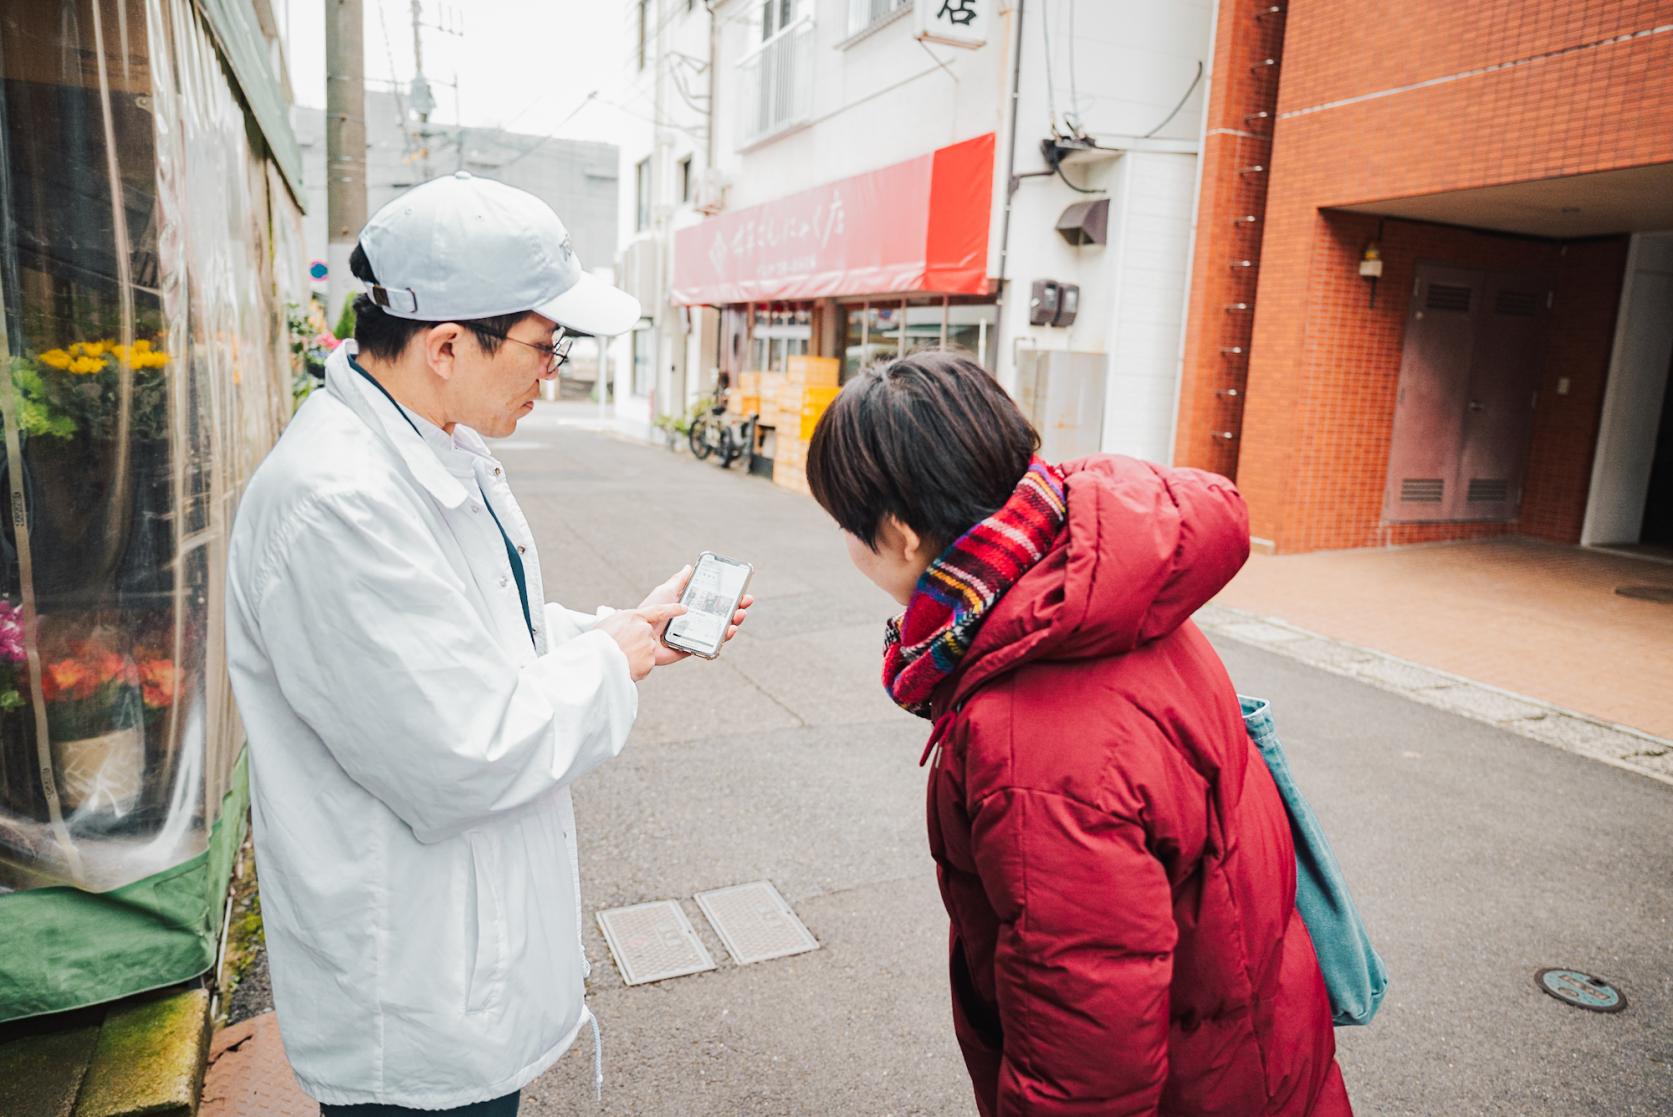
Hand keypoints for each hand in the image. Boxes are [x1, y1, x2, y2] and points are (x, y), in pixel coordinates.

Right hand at [597, 604, 685, 681]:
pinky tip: (624, 665)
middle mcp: (644, 630)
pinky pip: (645, 665)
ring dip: (636, 655)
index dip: (673, 609)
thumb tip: (623, 618)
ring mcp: (648, 646)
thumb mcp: (608, 622)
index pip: (659, 611)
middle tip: (623, 648)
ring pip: (646, 651)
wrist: (596, 661)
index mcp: (634, 617)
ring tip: (620, 657)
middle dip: (639, 643)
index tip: (684, 609)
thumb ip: (622, 620)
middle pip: (648, 636)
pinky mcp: (649, 662)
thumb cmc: (598, 642)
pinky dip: (636, 667)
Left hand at [636, 565, 755, 666]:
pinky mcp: (692, 649)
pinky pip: (710, 647)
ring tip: (739, 616)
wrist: (638, 632)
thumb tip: (689, 567)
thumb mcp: (666, 591)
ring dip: (734, 623)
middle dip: (738, 609)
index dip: (731, 598)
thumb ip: (678, 581)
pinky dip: (722, 641)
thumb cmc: (650, 611)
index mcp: (692, 608)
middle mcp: (696, 622)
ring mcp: (695, 636)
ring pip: (720, 631)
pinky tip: (728, 632)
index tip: (743, 592)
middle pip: (722, 617)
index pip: (717, 603)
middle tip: (745, 603)